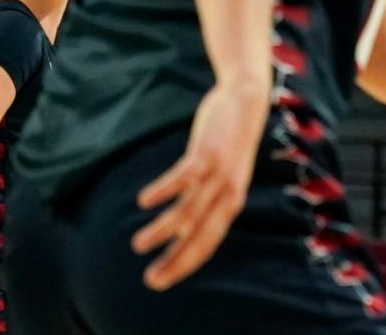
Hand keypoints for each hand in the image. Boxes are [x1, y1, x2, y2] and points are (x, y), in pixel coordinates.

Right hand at [132, 79, 270, 290]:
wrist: (247, 103)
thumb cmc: (228, 146)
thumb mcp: (220, 179)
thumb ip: (204, 203)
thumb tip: (182, 230)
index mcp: (230, 204)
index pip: (208, 244)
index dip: (185, 264)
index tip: (161, 282)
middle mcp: (228, 194)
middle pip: (200, 235)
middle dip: (176, 260)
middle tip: (151, 280)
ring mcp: (218, 174)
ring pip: (188, 210)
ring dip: (162, 230)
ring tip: (138, 245)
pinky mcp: (207, 153)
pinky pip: (184, 177)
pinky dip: (164, 190)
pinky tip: (143, 201)